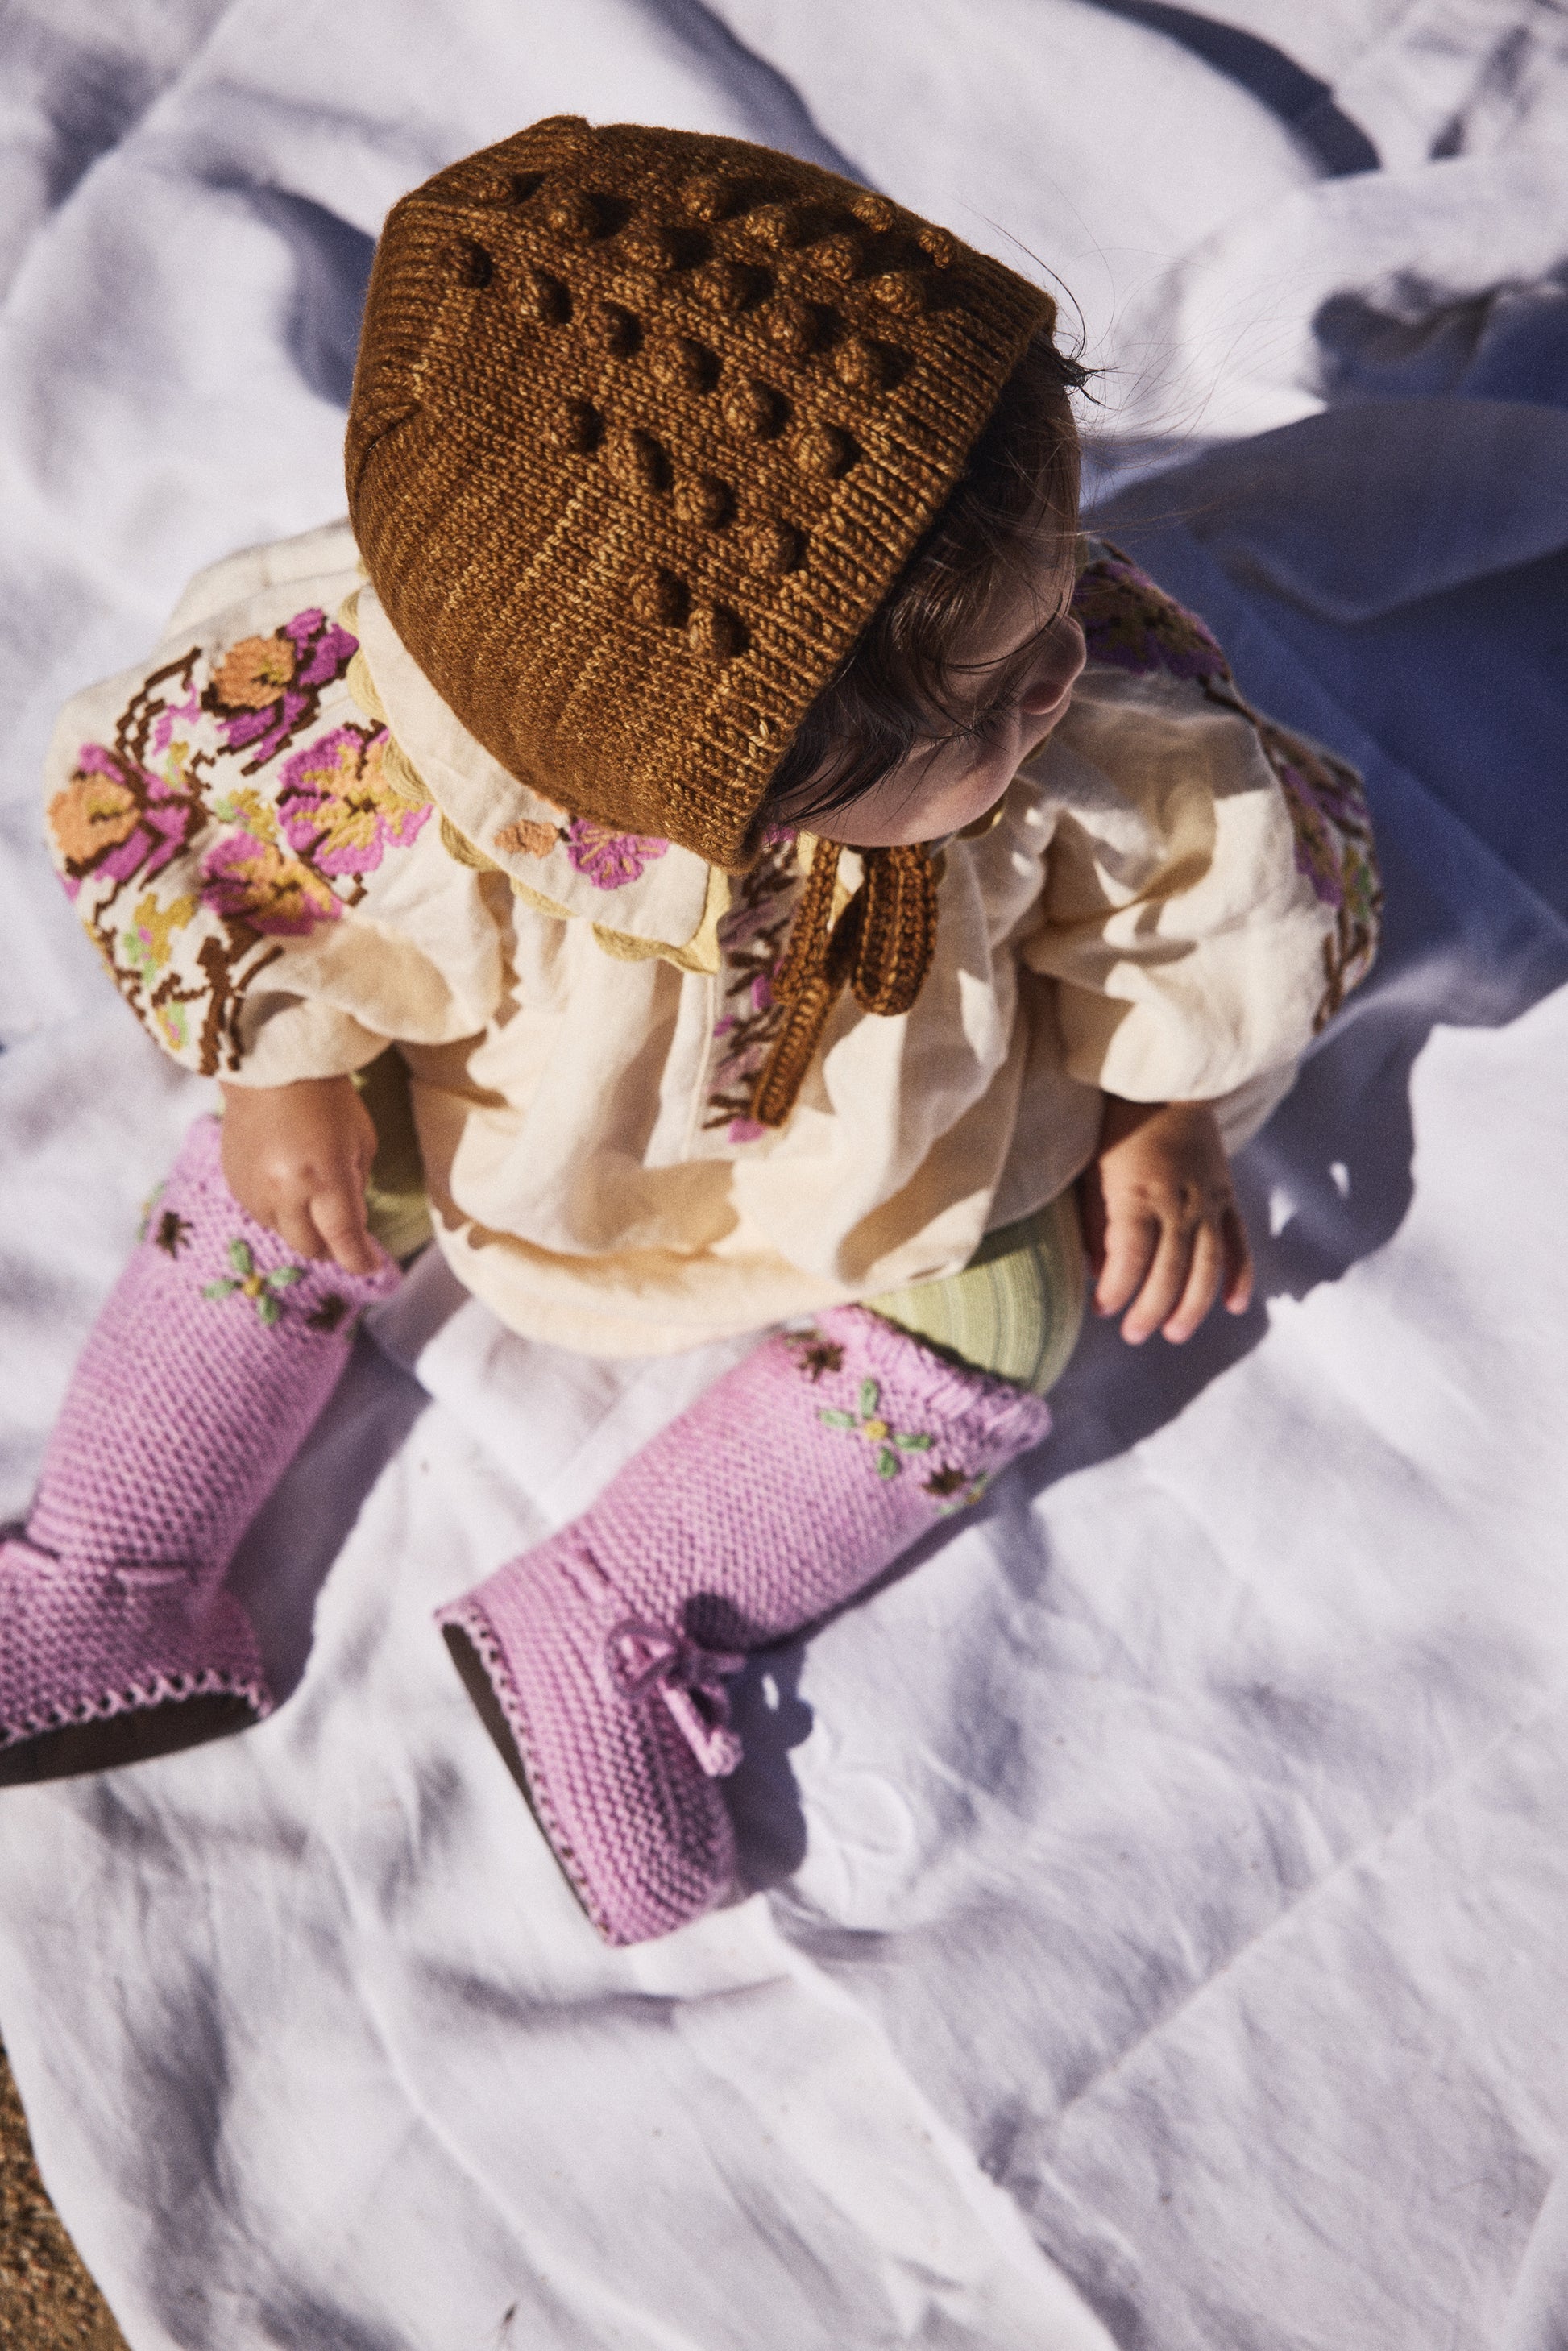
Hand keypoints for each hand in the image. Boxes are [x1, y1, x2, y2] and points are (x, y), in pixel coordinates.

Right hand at [218, 1075, 380, 1275]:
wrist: (270, 1067)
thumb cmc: (328, 1099)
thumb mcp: (361, 1141)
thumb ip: (358, 1189)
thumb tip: (354, 1225)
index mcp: (324, 1178)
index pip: (344, 1241)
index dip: (360, 1261)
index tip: (371, 1265)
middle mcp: (285, 1192)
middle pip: (311, 1248)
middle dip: (332, 1246)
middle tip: (345, 1232)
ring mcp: (254, 1191)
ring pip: (284, 1235)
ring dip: (304, 1227)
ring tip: (314, 1196)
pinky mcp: (234, 1184)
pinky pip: (261, 1215)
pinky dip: (279, 1210)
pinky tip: (288, 1182)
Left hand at [1078, 1096, 1252, 1344]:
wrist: (1165, 1084)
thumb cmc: (1116, 1129)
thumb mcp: (1092, 1173)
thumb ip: (1095, 1225)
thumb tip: (1098, 1273)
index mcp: (1138, 1195)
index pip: (1130, 1259)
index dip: (1117, 1290)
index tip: (1102, 1309)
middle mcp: (1178, 1203)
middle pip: (1170, 1271)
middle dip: (1151, 1309)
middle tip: (1134, 1335)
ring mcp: (1208, 1201)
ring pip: (1207, 1266)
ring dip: (1192, 1306)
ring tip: (1174, 1334)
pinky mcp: (1227, 1196)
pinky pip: (1239, 1243)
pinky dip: (1239, 1276)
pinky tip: (1232, 1306)